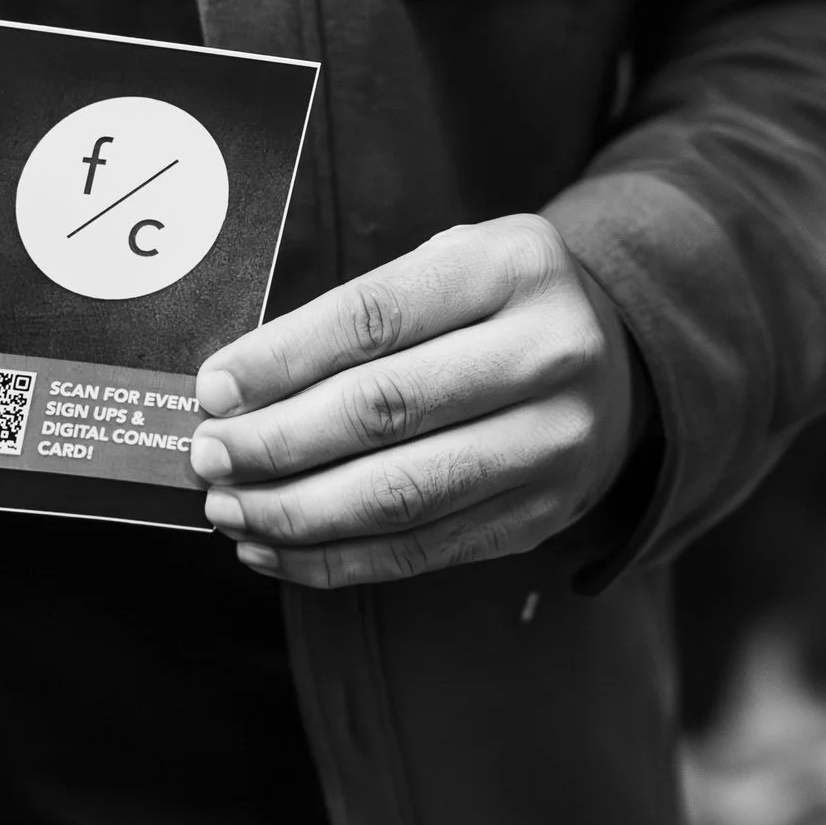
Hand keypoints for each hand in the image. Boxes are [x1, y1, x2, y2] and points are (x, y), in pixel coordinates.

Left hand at [188, 214, 638, 588]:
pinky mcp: (540, 514)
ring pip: (399, 494)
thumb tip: (238, 389)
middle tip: (207, 456)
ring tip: (227, 507)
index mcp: (513, 267)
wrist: (618, 361)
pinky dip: (334, 558)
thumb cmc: (494, 306)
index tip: (212, 389)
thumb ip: (357, 315)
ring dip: (294, 511)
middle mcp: (548, 354)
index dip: (281, 359)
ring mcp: (552, 444)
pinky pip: (420, 549)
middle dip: (276, 442)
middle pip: (383, 411)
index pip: (373, 317)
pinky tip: (272, 548)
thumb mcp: (446, 266)